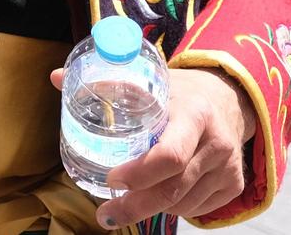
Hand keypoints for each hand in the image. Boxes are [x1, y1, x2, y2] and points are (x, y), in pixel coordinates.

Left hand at [52, 65, 256, 226]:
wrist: (228, 97)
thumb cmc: (179, 91)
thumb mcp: (150, 80)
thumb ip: (106, 82)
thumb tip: (56, 77)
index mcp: (194, 114)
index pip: (169, 155)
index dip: (139, 174)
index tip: (112, 178)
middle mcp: (216, 143)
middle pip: (174, 188)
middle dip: (136, 206)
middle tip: (106, 214)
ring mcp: (228, 167)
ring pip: (184, 203)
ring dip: (152, 207)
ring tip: (127, 204)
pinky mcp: (234, 184)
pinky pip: (198, 208)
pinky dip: (174, 208)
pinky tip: (157, 199)